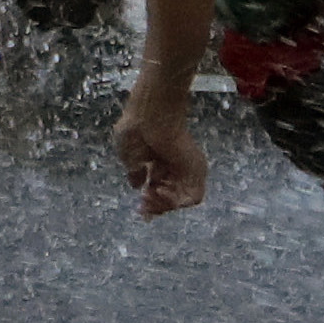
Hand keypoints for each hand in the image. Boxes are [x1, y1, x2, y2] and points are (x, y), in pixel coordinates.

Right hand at [112, 99, 205, 218]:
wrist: (150, 115)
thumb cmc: (135, 129)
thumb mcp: (127, 155)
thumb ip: (134, 172)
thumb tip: (137, 185)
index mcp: (158, 162)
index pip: (157, 190)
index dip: (149, 202)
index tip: (139, 207)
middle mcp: (173, 166)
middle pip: (169, 197)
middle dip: (155, 206)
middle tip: (143, 204)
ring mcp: (185, 168)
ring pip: (181, 199)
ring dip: (165, 205)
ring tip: (151, 195)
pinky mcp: (196, 169)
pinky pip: (194, 197)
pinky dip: (178, 201)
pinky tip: (162, 191)